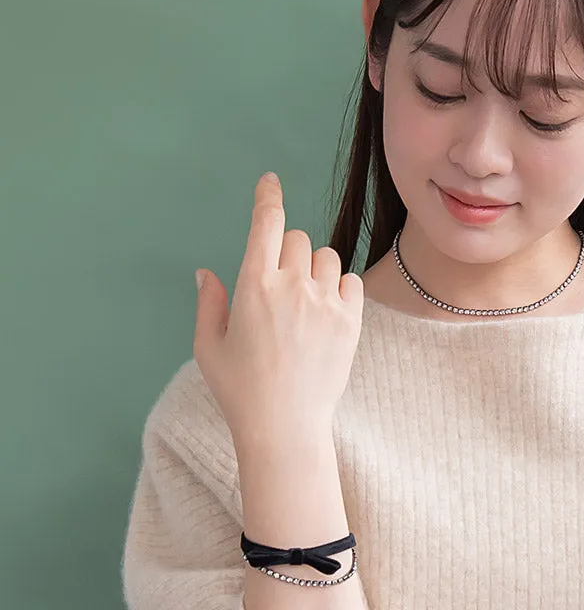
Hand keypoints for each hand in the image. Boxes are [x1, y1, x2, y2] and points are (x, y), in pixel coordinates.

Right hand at [193, 172, 363, 444]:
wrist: (285, 427)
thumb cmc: (240, 390)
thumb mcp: (208, 347)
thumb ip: (209, 303)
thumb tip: (207, 271)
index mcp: (253, 287)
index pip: (265, 225)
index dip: (268, 197)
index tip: (270, 181)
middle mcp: (291, 287)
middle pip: (297, 238)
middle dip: (286, 251)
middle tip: (280, 284)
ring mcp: (325, 303)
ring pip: (326, 257)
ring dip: (314, 268)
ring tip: (304, 303)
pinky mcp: (350, 322)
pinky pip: (351, 282)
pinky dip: (339, 288)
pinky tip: (326, 312)